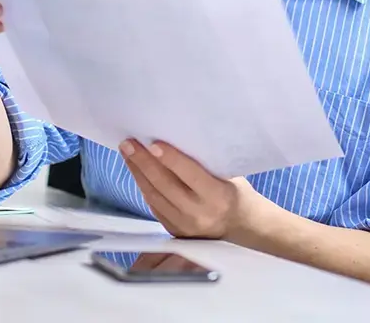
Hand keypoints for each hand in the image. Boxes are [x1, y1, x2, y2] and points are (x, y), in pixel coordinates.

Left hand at [119, 139, 256, 239]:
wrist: (242, 226)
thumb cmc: (235, 192)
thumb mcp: (229, 175)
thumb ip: (204, 163)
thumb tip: (175, 138)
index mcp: (218, 196)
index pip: (189, 174)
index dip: (170, 158)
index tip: (153, 142)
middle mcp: (199, 213)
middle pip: (165, 185)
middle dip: (143, 162)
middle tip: (128, 144)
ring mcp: (185, 225)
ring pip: (154, 196)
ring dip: (138, 173)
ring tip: (127, 154)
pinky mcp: (174, 232)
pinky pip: (154, 206)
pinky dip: (144, 187)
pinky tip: (137, 172)